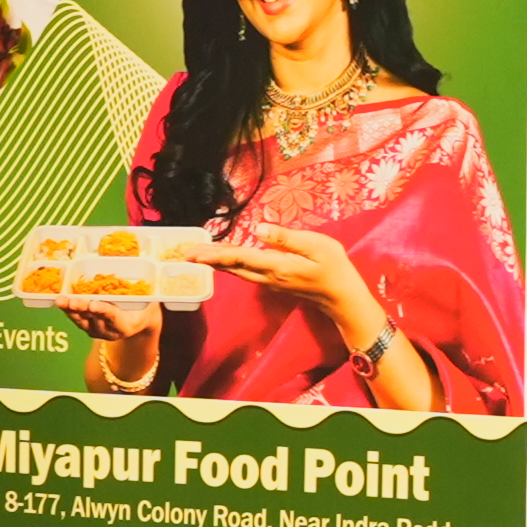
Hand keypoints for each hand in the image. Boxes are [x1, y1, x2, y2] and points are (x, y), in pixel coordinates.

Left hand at [66, 299, 158, 392]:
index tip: (94, 305)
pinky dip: (69, 311)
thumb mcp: (149, 302)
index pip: (114, 318)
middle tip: (71, 302)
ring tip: (60, 301)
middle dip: (82, 310)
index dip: (104, 311)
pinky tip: (61, 301)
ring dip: (70, 312)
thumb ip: (144, 295)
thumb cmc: (145, 307)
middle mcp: (112, 332)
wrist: (141, 320)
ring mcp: (99, 333)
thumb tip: (141, 285)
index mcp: (127, 325)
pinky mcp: (90, 330)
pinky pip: (78, 321)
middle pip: (95, 320)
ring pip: (83, 323)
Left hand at [185, 222, 385, 354]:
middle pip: (232, 267)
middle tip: (184, 253)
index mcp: (276, 266)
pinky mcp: (272, 281)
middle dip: (208, 260)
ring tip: (196, 254)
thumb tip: (258, 229)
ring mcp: (269, 281)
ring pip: (236, 271)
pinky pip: (244, 271)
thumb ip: (287, 238)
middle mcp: (267, 277)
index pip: (240, 257)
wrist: (342, 297)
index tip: (195, 253)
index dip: (215, 254)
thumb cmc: (335, 268)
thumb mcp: (318, 246)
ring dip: (216, 262)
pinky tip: (221, 258)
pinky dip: (229, 264)